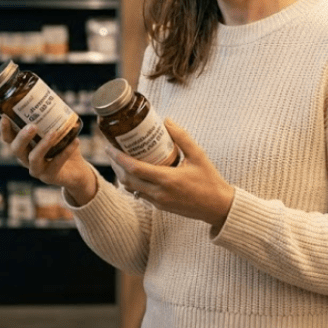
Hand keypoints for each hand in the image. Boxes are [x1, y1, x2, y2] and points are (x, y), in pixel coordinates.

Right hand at [0, 116, 97, 204]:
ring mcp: (37, 169)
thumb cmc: (62, 146)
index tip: (4, 117)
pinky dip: (66, 151)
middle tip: (32, 126)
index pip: (8, 139)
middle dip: (22, 137)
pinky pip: (56, 164)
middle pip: (16, 149)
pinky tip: (75, 141)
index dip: (4, 129)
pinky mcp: (49, 177)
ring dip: (43, 145)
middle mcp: (25, 159)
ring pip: (34, 158)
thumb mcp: (56, 130)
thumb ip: (52, 117)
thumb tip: (53, 96)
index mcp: (23, 146)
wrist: (76, 169)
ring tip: (53, 133)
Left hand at [107, 118, 234, 232]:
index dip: (118, 158)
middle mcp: (159, 193)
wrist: (218, 207)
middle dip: (116, 165)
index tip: (109, 146)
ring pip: (131, 188)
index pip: (134, 168)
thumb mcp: (198, 155)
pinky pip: (140, 194)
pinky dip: (132, 183)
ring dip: (122, 175)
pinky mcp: (160, 207)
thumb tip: (166, 120)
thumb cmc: (210, 180)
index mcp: (167, 179)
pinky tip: (135, 172)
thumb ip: (182, 137)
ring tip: (120, 160)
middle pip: (127, 179)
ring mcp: (158, 202)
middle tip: (112, 150)